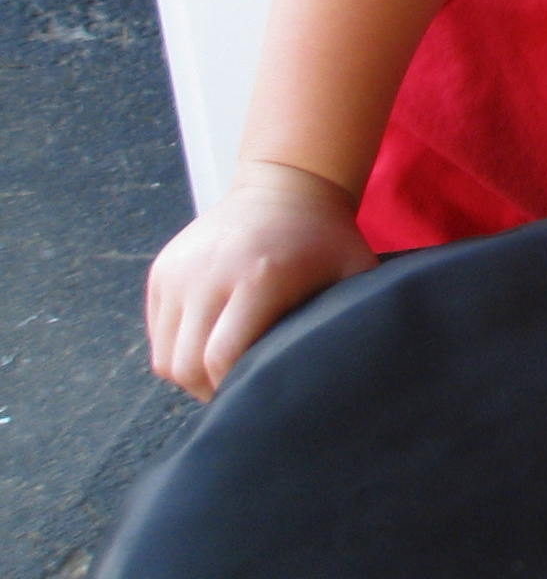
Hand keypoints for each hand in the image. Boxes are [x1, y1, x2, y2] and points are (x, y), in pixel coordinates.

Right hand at [145, 160, 377, 399]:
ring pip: (165, 357)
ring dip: (190, 375)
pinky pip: (158, 333)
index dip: (235, 389)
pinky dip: (178, 350)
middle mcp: (208, 274)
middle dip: (209, 390)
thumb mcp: (353, 274)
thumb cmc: (328, 240)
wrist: (288, 185)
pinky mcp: (162, 270)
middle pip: (186, 365)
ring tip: (224, 372)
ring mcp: (178, 271)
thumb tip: (356, 377)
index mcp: (258, 277)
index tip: (259, 393)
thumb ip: (352, 322)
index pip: (220, 359)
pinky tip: (209, 345)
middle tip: (239, 393)